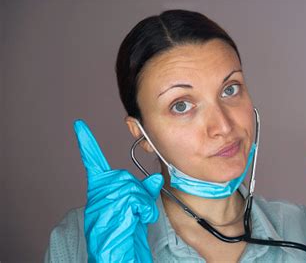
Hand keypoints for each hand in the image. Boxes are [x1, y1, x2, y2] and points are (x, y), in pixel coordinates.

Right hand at [74, 119, 163, 261]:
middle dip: (138, 193)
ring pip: (130, 189)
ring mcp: (99, 204)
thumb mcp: (137, 209)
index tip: (79, 125)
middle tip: (137, 210)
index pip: (92, 162)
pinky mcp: (108, 212)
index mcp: (100, 191)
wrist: (116, 255)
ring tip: (136, 217)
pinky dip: (143, 210)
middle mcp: (96, 195)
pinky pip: (134, 200)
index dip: (87, 143)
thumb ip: (143, 192)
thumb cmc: (125, 233)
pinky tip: (136, 220)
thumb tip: (155, 179)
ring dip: (142, 204)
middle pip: (124, 177)